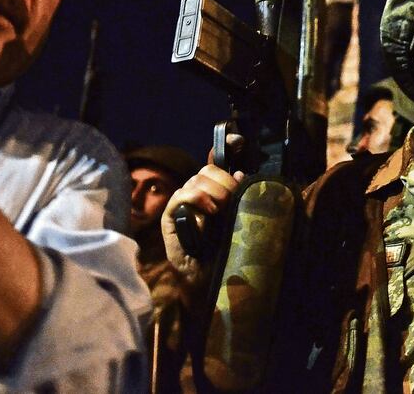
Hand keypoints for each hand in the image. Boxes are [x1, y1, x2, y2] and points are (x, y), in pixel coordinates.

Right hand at [162, 136, 245, 283]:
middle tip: (231, 200)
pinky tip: (210, 211)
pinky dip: (198, 199)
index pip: (216, 162)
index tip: (236, 139)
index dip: (226, 147)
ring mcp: (182, 202)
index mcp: (213, 190)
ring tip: (221, 210)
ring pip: (197, 179)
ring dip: (214, 192)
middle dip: (225, 182)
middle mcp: (196, 192)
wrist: (208, 275)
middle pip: (209, 170)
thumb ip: (238, 196)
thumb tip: (242, 173)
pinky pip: (182, 195)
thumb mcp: (237, 217)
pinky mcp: (171, 215)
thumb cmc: (223, 247)